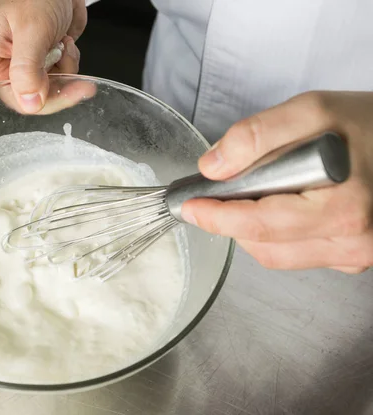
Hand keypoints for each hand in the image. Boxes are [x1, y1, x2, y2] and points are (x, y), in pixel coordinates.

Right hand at [0, 0, 87, 167]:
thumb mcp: (29, 28)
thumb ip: (28, 67)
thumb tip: (29, 104)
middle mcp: (1, 68)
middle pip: (22, 104)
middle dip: (48, 91)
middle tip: (62, 65)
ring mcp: (24, 70)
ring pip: (45, 98)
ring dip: (63, 77)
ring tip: (64, 45)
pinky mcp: (45, 68)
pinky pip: (60, 85)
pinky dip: (70, 68)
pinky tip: (67, 44)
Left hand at [181, 91, 372, 272]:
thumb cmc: (372, 125)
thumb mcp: (314, 111)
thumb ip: (257, 136)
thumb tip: (213, 167)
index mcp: (341, 208)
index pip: (259, 224)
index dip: (216, 217)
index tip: (187, 206)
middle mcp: (350, 242)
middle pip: (262, 244)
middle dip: (231, 219)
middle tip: (220, 191)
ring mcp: (353, 255)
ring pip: (275, 254)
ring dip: (251, 227)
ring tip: (262, 189)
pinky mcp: (352, 258)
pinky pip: (295, 254)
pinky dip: (275, 233)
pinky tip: (284, 204)